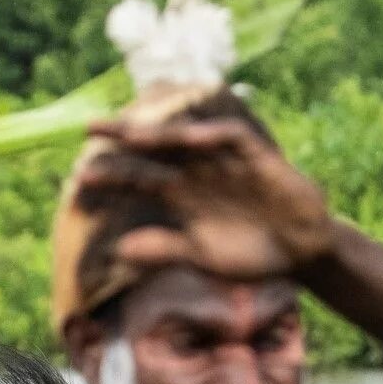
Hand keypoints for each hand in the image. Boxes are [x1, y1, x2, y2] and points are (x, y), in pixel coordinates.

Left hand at [80, 116, 333, 278]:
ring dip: (161, 132)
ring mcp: (225, 162)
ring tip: (132, 130)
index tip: (80, 177)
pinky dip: (211, 135)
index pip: (139, 178)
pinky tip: (190, 137)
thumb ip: (165, 250)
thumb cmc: (250, 254)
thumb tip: (120, 251)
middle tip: (89, 126)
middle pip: (155, 149)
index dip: (113, 175)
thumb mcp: (202, 257)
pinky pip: (230, 138)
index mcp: (181, 196)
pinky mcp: (256, 157)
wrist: (301, 252)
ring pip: (187, 138)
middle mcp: (197, 173)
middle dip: (125, 136)